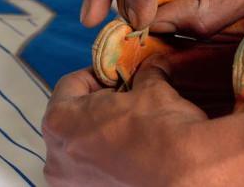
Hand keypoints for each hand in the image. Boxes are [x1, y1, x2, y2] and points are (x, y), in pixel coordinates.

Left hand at [41, 59, 207, 185]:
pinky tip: (129, 152)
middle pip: (70, 118)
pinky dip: (105, 159)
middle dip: (96, 107)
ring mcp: (72, 184)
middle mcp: (57, 157)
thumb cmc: (161, 131)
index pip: (69, 86)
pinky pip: (91, 170)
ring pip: (79, 146)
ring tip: (128, 128)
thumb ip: (144, 74)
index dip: (97, 76)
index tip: (114, 76)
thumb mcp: (151, 89)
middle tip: (122, 100)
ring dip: (98, 134)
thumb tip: (153, 67)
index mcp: (60, 122)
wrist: (186, 172)